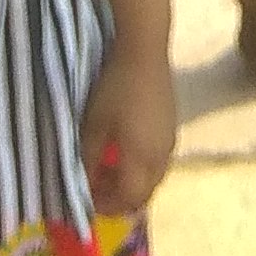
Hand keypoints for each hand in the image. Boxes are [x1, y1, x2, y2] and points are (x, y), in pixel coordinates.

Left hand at [82, 40, 178, 220]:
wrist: (144, 49)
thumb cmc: (114, 88)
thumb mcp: (93, 125)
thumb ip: (88, 159)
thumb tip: (82, 185)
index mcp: (142, 160)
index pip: (128, 199)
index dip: (107, 206)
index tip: (87, 201)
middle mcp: (162, 156)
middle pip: (144, 193)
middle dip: (120, 197)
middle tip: (97, 188)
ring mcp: (170, 140)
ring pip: (154, 176)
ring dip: (132, 180)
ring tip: (108, 167)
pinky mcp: (172, 124)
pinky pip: (159, 158)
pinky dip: (141, 164)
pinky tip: (125, 147)